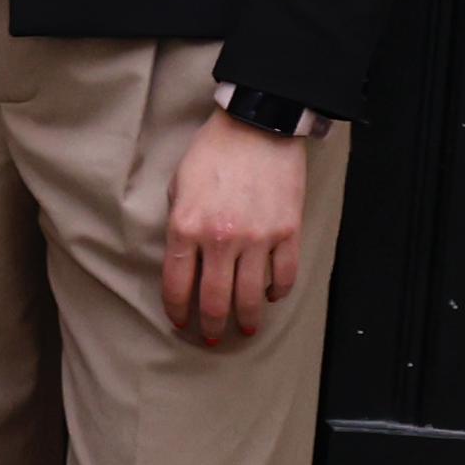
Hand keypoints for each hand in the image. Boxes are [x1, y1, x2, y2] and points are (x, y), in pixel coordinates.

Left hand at [163, 111, 312, 348]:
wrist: (257, 126)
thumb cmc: (212, 153)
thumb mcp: (179, 187)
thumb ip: (181, 225)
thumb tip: (186, 260)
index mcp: (186, 227)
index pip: (177, 284)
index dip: (177, 309)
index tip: (180, 322)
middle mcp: (220, 239)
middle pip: (215, 299)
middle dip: (212, 326)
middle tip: (213, 338)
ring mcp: (257, 238)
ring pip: (250, 295)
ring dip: (246, 318)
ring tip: (245, 329)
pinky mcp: (287, 231)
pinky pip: (283, 275)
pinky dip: (276, 291)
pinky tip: (269, 296)